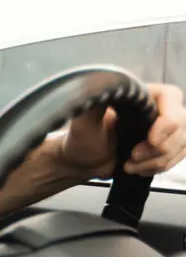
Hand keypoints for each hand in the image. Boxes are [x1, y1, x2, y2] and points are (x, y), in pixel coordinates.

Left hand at [61, 83, 185, 177]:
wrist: (82, 162)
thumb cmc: (81, 140)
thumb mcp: (83, 122)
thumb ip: (93, 106)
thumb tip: (99, 88)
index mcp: (138, 94)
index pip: (170, 96)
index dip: (168, 120)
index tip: (151, 139)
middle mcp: (155, 107)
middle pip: (181, 125)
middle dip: (159, 148)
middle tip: (133, 155)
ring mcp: (163, 127)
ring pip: (182, 144)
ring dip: (156, 161)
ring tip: (130, 164)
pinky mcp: (165, 145)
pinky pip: (178, 156)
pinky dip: (158, 167)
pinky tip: (137, 168)